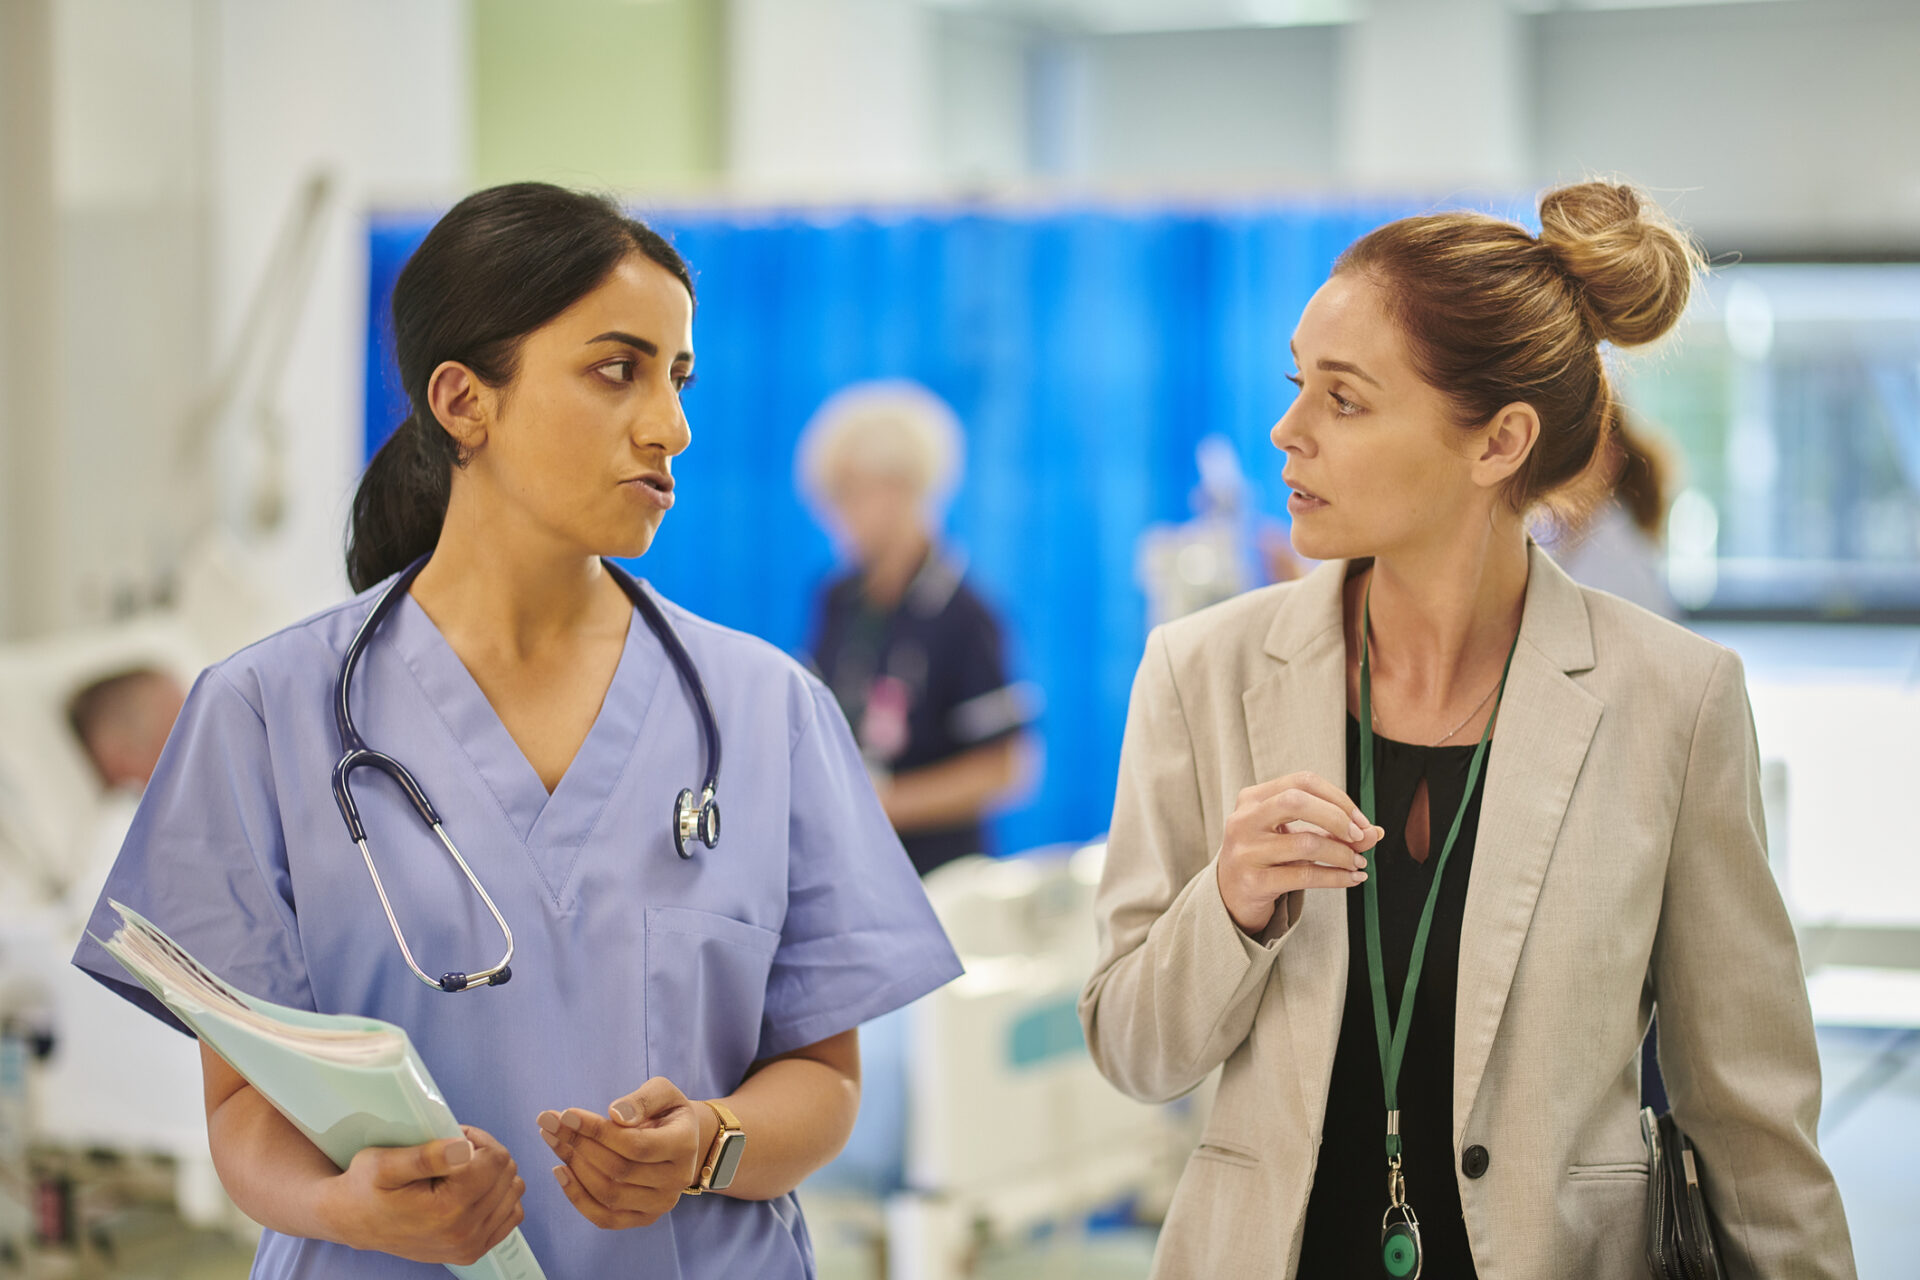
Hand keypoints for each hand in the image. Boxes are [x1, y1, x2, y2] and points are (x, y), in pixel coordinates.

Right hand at [319, 1127, 523, 1265]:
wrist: (353, 1221)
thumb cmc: (366, 1187)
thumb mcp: (384, 1164)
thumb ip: (427, 1155)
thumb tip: (466, 1148)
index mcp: (446, 1210)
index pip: (496, 1159)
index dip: (478, 1139)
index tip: (454, 1138)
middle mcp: (463, 1234)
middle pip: (508, 1173)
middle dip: (486, 1154)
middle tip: (455, 1152)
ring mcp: (470, 1247)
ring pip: (514, 1191)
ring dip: (493, 1174)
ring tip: (462, 1171)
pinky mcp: (472, 1252)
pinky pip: (511, 1214)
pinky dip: (498, 1196)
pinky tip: (472, 1190)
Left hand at [538, 1077, 706, 1228]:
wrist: (679, 1140)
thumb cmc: (665, 1112)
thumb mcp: (662, 1092)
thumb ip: (642, 1100)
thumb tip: (616, 1116)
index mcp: (684, 1145)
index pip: (635, 1145)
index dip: (598, 1132)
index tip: (566, 1114)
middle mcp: (677, 1180)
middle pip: (618, 1170)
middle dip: (578, 1144)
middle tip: (549, 1123)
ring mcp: (661, 1204)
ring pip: (608, 1193)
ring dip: (574, 1166)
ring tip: (553, 1139)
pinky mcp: (643, 1219)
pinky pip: (605, 1218)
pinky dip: (578, 1197)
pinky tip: (560, 1171)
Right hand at [1216, 771, 1382, 934]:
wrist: (1231, 895)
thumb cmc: (1268, 857)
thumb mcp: (1295, 835)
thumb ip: (1333, 830)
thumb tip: (1374, 832)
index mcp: (1253, 798)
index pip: (1303, 781)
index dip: (1338, 798)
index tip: (1360, 821)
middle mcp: (1244, 820)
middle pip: (1296, 801)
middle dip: (1337, 817)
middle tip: (1358, 837)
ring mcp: (1246, 851)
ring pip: (1306, 843)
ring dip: (1342, 854)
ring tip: (1358, 863)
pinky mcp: (1254, 882)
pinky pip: (1305, 875)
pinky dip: (1336, 877)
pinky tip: (1352, 879)